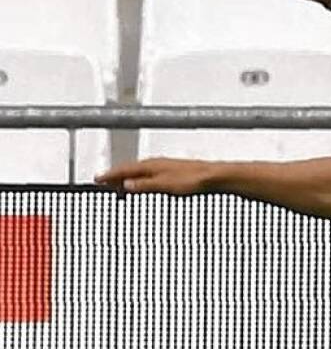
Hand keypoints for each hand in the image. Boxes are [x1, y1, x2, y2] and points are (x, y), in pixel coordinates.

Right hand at [96, 158, 216, 195]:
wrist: (214, 176)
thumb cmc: (194, 179)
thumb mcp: (166, 186)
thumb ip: (145, 185)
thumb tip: (126, 185)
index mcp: (152, 165)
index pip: (124, 169)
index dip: (110, 175)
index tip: (97, 179)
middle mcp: (157, 162)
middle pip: (130, 168)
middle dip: (115, 174)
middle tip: (102, 181)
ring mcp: (165, 165)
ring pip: (139, 170)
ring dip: (127, 176)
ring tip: (118, 183)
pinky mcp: (173, 170)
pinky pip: (149, 172)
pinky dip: (140, 177)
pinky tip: (143, 183)